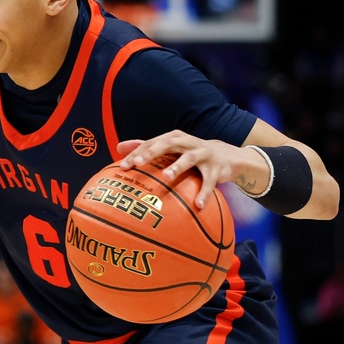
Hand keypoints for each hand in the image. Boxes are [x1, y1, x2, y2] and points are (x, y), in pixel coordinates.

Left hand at [118, 130, 236, 208]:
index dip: (137, 153)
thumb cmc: (188, 152)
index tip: (124, 166)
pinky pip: (209, 182)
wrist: (225, 155)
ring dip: (177, 166)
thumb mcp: (168, 148)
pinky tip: (198, 205)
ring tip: (166, 177)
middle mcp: (187, 142)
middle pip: (167, 145)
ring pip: (189, 159)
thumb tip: (119, 147)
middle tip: (138, 163)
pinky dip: (204, 193)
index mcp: (173, 138)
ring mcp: (203, 154)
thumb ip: (145, 147)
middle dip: (152, 153)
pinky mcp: (216, 168)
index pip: (151, 143)